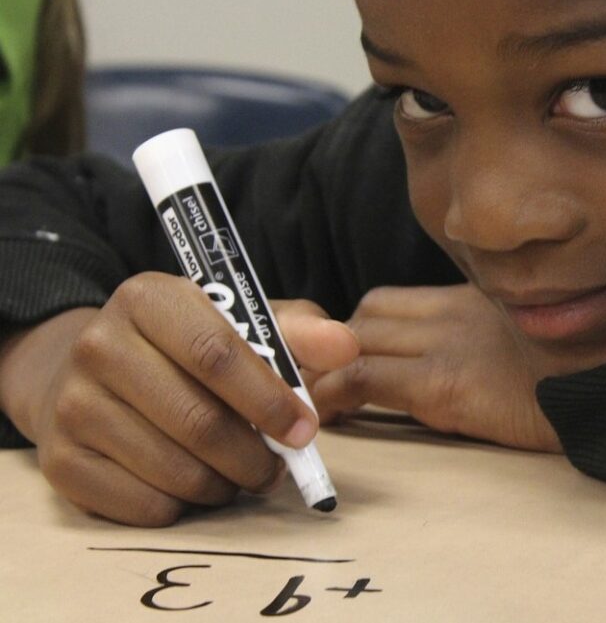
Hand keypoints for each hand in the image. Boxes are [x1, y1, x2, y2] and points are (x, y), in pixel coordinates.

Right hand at [0, 272, 357, 525]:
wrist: (91, 371)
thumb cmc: (186, 347)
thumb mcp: (240, 323)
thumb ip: (296, 332)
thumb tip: (347, 346)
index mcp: (149, 298)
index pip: (217, 354)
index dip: (269, 399)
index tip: (305, 430)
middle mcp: (100, 345)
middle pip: (199, 421)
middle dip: (255, 457)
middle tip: (278, 469)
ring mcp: (73, 405)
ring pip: (175, 471)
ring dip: (224, 485)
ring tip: (238, 473)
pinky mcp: (60, 461)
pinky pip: (145, 506)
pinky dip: (185, 506)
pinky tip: (192, 483)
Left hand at [305, 284, 562, 452]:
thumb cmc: (592, 368)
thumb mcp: (542, 334)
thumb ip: (503, 330)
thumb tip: (478, 359)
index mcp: (478, 300)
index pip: (392, 301)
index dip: (360, 331)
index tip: (348, 363)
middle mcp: (458, 311)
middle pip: (368, 313)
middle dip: (341, 345)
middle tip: (332, 384)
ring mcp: (450, 344)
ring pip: (357, 338)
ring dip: (333, 366)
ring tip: (323, 400)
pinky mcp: (448, 382)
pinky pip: (365, 378)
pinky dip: (338, 394)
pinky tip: (331, 418)